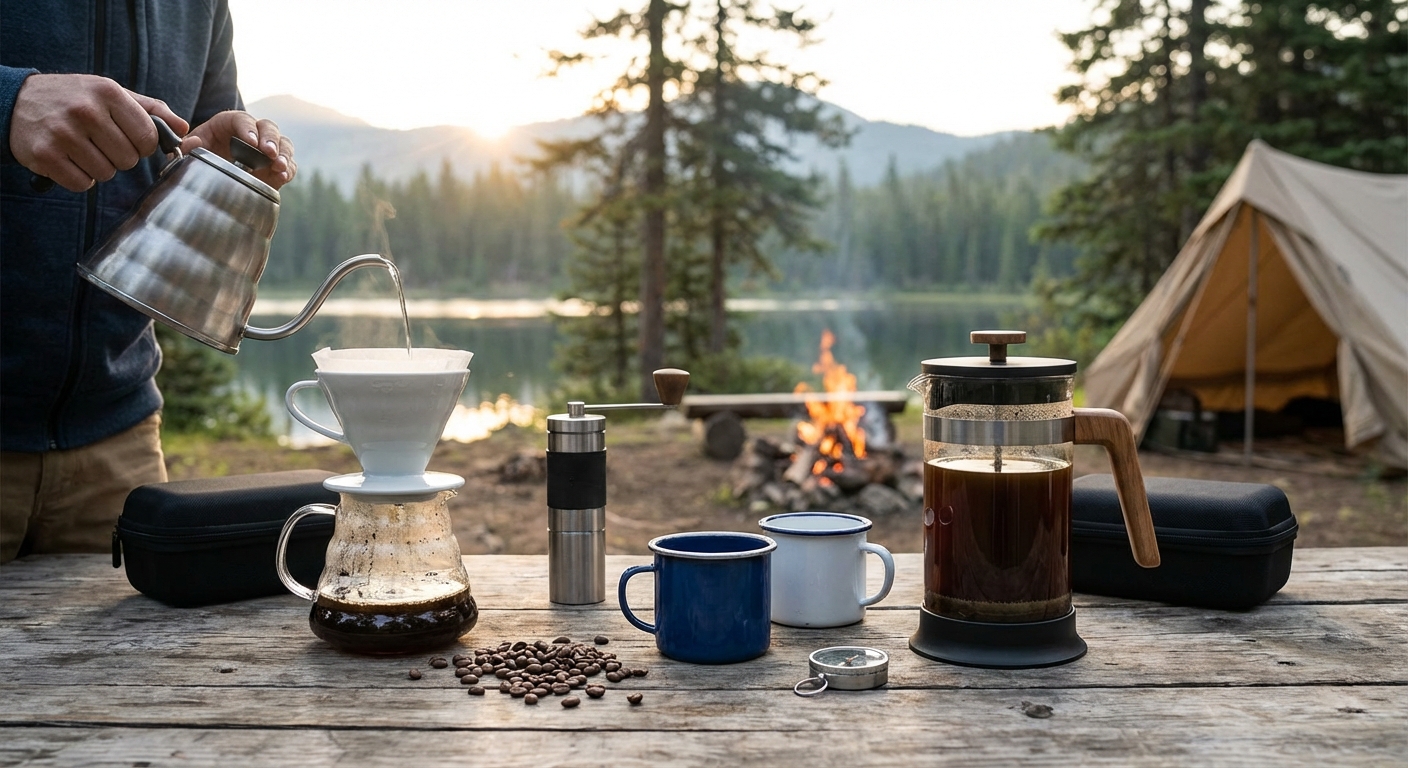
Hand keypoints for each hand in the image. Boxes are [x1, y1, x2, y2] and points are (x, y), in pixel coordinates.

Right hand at [9, 74, 188, 192]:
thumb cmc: (73, 99)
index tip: (131, 141)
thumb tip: (183, 128)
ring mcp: (63, 133)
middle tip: (100, 143)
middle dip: (119, 157)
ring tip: (82, 149)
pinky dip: (79, 178)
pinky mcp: (45, 155)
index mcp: (107, 92)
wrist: (15, 102)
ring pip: (106, 174)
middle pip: (128, 160)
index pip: (147, 137)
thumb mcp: (110, 93)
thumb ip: (150, 110)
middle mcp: (85, 110)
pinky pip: (82, 184)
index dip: (143, 146)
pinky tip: (68, 160)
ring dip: (99, 168)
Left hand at [184, 111, 295, 188]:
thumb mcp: (189, 151)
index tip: (250, 142)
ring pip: (283, 143)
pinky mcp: (275, 167)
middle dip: (271, 139)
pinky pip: (288, 164)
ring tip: (279, 166)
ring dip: (283, 154)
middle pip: (268, 127)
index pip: (242, 119)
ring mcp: (265, 150)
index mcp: (228, 124)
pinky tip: (283, 175)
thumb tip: (192, 142)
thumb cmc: (200, 158)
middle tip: (268, 152)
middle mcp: (251, 133)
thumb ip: (187, 147)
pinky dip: (288, 169)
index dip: (248, 128)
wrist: (207, 178)